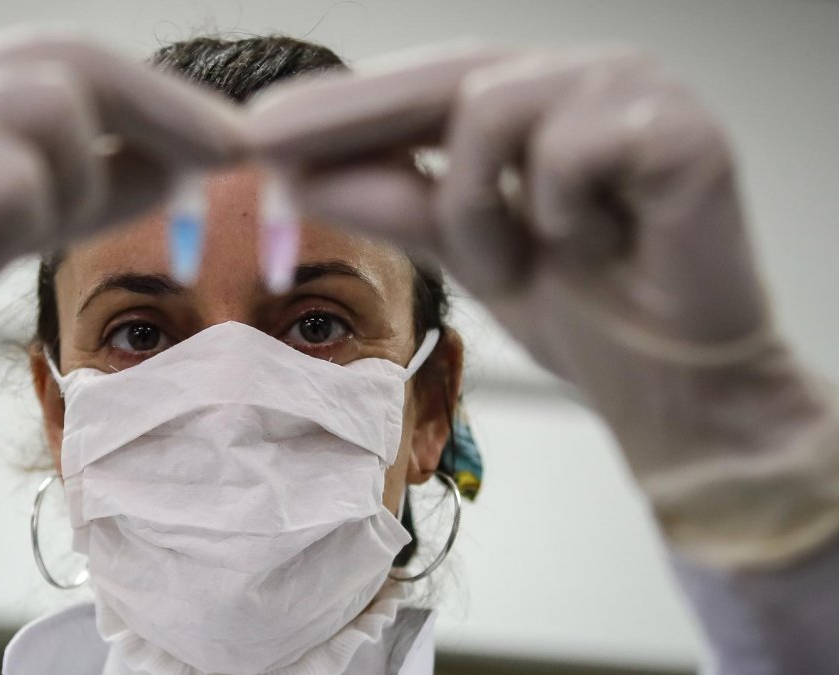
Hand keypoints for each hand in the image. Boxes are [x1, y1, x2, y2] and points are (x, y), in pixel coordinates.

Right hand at [0, 27, 242, 608]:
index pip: (65, 56)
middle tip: (229, 158)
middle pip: (69, 68)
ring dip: (68, 190)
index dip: (159, 92)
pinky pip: (10, 188)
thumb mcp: (10, 221)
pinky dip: (21, 226)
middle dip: (162, 118)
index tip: (232, 134)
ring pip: (49, 120)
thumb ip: (87, 182)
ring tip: (4, 239)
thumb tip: (189, 160)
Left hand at [248, 46, 836, 568]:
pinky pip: (565, 150)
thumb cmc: (583, 311)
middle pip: (449, 73)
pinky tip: (601, 244)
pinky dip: (558, 213)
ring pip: (493, 109)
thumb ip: (397, 204)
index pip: (426, 87)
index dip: (343, 105)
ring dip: (483, 207)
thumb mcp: (465, 251)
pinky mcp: (684, 128)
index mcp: (542, 99)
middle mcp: (586, 77)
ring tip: (530, 258)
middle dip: (350, 115)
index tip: (257, 128)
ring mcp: (639, 91)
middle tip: (260, 137)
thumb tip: (304, 173)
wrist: (671, 391)